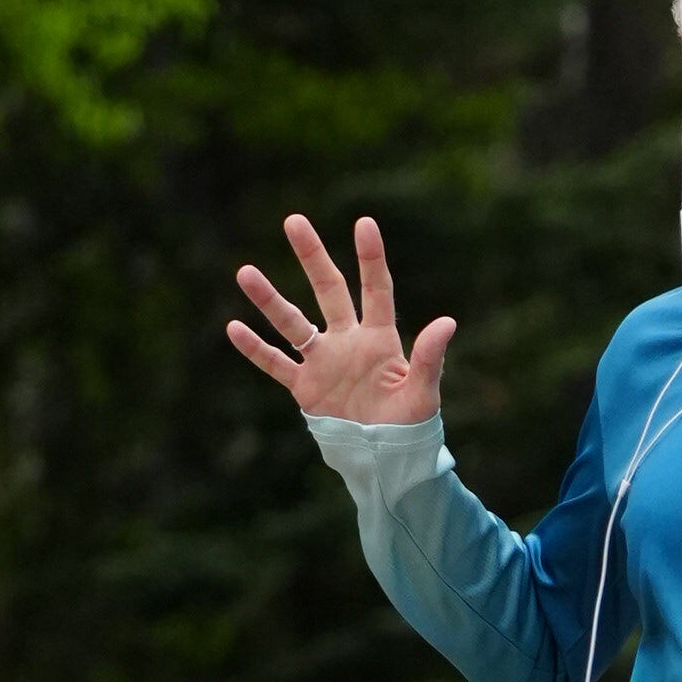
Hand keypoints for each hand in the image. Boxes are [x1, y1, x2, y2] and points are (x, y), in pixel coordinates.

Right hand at [227, 210, 455, 424]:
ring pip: (292, 323)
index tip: (364, 223)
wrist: (384, 460)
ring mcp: (324, 362)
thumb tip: (447, 321)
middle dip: (312, 257)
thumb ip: (430, 357)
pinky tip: (233, 327)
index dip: (370, 258)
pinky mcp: (305, 387)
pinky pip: (276, 364)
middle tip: (293, 221)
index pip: (376, 290)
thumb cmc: (411, 427)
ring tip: (245, 272)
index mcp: (380, 339)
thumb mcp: (423, 393)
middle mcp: (348, 341)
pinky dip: (255, 349)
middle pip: (328, 290)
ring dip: (269, 300)